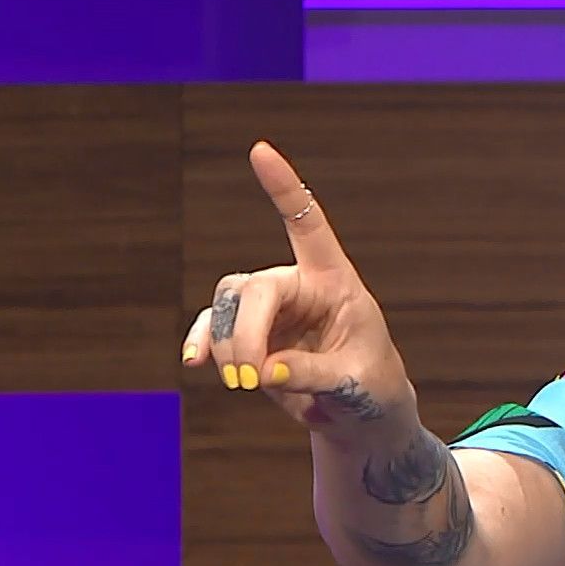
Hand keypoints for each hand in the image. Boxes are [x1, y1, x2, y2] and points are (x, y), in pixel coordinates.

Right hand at [182, 141, 416, 443]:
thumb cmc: (371, 387)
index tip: (260, 150)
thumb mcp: (356, 384)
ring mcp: (271, 311)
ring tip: (245, 383)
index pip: (308, 224)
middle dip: (244, 333)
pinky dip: (203, 343)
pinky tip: (193, 361)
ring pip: (228, 307)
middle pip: (254, 287)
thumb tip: (264, 371)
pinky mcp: (249, 336)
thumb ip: (312, 374)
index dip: (285, 188)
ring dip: (228, 346)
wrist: (361, 415)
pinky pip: (213, 327)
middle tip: (249, 378)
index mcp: (335, 281)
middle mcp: (299, 286)